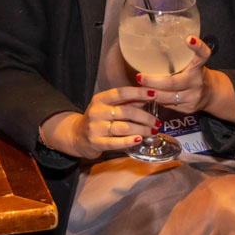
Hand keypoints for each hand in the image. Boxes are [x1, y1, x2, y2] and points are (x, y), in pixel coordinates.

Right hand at [40, 87, 159, 158]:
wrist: (77, 136)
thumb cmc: (98, 120)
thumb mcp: (109, 107)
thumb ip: (127, 103)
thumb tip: (149, 97)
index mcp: (101, 99)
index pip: (122, 92)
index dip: (139, 93)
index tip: (154, 94)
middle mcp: (97, 111)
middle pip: (126, 111)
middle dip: (145, 117)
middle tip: (157, 122)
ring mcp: (95, 127)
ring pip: (124, 127)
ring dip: (142, 129)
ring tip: (153, 131)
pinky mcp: (95, 142)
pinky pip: (116, 142)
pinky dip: (129, 141)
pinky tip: (139, 140)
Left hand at [136, 37, 233, 119]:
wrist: (211, 94)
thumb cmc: (194, 74)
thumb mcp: (190, 63)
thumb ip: (178, 57)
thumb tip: (151, 47)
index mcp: (198, 66)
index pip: (202, 54)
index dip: (197, 47)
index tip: (189, 39)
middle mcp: (197, 81)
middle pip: (173, 82)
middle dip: (153, 81)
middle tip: (139, 77)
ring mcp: (193, 97)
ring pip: (167, 98)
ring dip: (150, 93)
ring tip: (140, 88)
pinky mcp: (188, 108)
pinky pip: (167, 105)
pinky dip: (156, 101)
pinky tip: (147, 96)